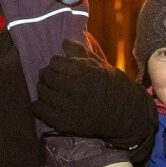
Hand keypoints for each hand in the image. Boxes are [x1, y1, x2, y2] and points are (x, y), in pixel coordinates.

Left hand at [35, 39, 155, 148]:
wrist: (127, 116)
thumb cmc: (115, 87)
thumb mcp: (102, 66)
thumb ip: (81, 54)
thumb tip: (64, 42)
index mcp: (87, 74)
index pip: (56, 62)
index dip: (56, 62)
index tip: (60, 65)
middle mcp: (77, 91)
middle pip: (47, 77)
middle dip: (48, 74)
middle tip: (52, 76)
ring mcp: (70, 109)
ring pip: (42, 93)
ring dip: (43, 88)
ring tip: (50, 88)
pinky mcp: (65, 124)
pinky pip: (40, 112)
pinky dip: (38, 105)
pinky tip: (44, 103)